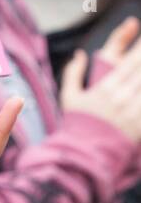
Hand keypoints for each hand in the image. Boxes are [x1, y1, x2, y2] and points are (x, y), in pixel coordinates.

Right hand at [61, 16, 140, 142]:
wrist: (85, 153)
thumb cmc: (77, 123)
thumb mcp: (69, 96)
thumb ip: (73, 73)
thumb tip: (79, 54)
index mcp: (106, 88)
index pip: (130, 63)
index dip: (140, 49)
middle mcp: (122, 98)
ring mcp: (134, 112)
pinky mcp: (140, 125)